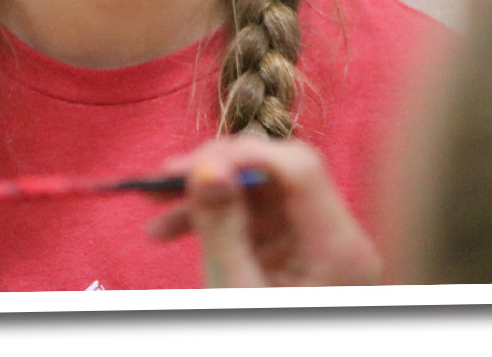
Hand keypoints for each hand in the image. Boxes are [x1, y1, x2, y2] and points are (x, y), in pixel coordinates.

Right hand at [144, 135, 382, 286]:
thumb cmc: (261, 345)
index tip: (184, 166)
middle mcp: (336, 238)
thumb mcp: (237, 293)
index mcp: (340, 248)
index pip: (298, 167)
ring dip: (203, 198)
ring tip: (151, 215)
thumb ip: (221, 227)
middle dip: (215, 172)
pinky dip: (212, 221)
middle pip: (276, 174)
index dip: (242, 154)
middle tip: (159, 182)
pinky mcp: (294, 253)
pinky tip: (166, 234)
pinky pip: (251, 220)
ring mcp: (316, 245)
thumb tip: (206, 167)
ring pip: (257, 194)